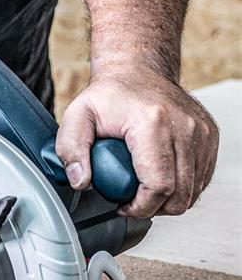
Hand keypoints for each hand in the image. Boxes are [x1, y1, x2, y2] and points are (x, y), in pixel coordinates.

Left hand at [55, 66, 218, 217]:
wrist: (136, 71)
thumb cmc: (108, 95)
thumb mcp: (76, 117)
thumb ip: (71, 150)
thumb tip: (80, 182)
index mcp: (152, 124)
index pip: (158, 186)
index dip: (140, 208)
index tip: (122, 207)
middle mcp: (184, 127)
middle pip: (180, 195)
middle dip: (153, 209)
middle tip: (131, 202)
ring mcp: (202, 132)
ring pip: (193, 191)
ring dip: (168, 200)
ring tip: (142, 189)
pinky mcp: (209, 137)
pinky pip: (201, 179)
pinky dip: (182, 188)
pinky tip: (159, 179)